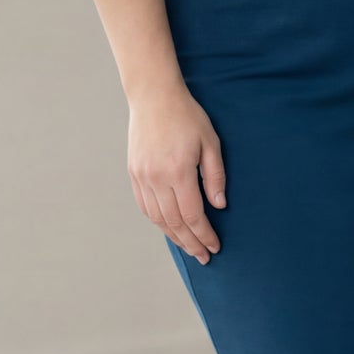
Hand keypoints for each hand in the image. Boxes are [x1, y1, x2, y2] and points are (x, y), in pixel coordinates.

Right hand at [127, 83, 225, 264]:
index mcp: (178, 171)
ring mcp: (142, 177)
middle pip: (174, 222)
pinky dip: (158, 222)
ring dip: (174, 236)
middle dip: (191, 242)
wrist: (153, 97)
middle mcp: (156, 178)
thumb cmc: (187, 116)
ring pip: (157, 218)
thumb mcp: (210, 142)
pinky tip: (169, 229)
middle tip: (203, 256)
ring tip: (188, 247)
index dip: (204, 234)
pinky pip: (145, 206)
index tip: (215, 246)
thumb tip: (219, 206)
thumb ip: (215, 176)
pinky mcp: (134, 173)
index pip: (192, 215)